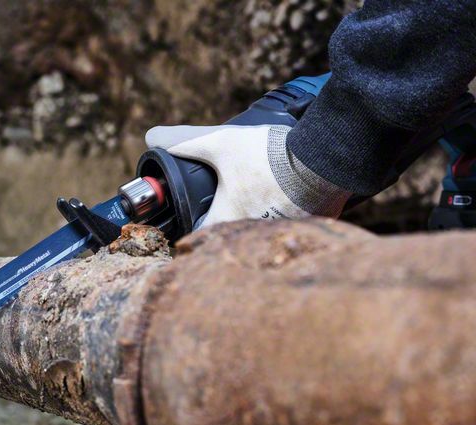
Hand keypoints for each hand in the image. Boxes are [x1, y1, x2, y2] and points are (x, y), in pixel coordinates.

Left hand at [145, 124, 350, 229]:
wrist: (326, 158)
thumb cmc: (269, 156)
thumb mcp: (220, 143)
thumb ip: (185, 141)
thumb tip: (151, 136)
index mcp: (228, 219)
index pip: (203, 235)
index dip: (197, 224)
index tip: (198, 214)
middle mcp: (254, 234)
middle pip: (235, 234)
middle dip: (233, 219)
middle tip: (235, 198)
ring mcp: (285, 233)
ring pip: (267, 230)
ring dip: (264, 217)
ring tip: (266, 195)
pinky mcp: (313, 226)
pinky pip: (297, 225)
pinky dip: (293, 213)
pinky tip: (293, 196)